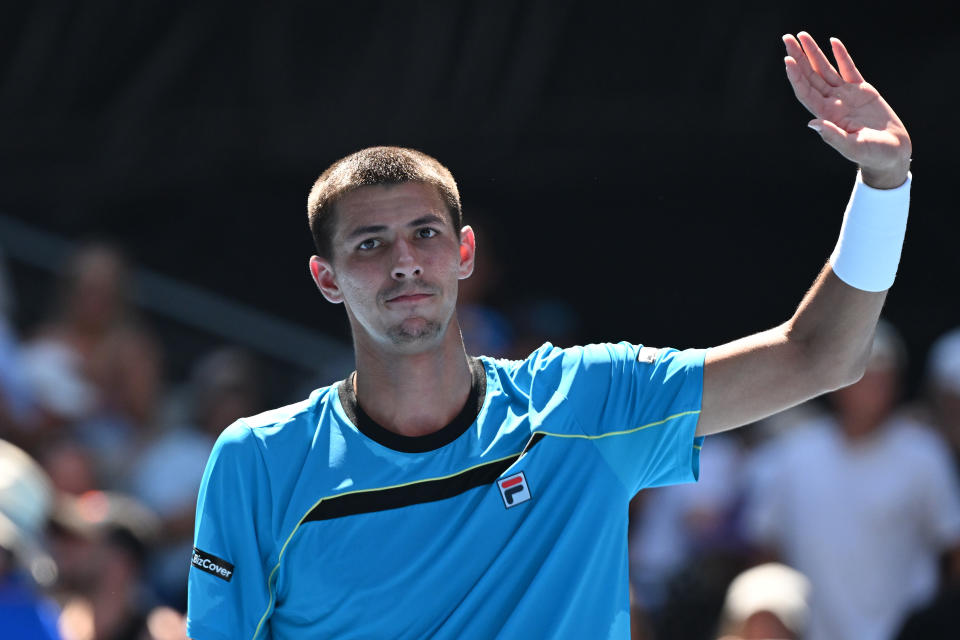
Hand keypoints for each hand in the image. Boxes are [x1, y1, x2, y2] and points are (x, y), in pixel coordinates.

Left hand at [783, 32, 910, 188]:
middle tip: (787, 39)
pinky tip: (833, 42)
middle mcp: (832, 103)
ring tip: (803, 36)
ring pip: (826, 69)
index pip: (806, 92)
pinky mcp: (862, 91)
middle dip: (799, 57)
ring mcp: (846, 96)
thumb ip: (833, 136)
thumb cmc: (872, 154)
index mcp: (828, 115)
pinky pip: (848, 69)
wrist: (891, 153)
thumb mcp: (853, 147)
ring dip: (814, 53)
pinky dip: (841, 55)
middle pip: (811, 76)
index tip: (787, 60)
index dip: (796, 76)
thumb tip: (812, 123)